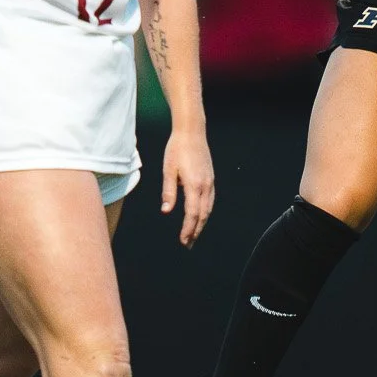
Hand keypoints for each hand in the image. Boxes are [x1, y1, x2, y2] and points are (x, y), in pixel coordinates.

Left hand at [162, 125, 214, 245]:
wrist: (192, 132)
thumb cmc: (176, 149)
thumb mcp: (168, 170)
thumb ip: (168, 192)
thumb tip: (166, 211)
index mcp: (194, 185)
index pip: (192, 214)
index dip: (188, 229)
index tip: (183, 241)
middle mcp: (205, 186)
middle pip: (203, 215)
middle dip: (196, 231)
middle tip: (188, 244)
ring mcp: (210, 182)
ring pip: (208, 209)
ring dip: (201, 224)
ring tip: (194, 235)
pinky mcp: (210, 178)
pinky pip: (210, 200)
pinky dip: (205, 212)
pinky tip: (200, 216)